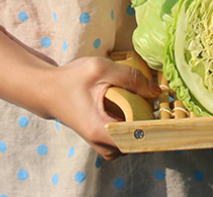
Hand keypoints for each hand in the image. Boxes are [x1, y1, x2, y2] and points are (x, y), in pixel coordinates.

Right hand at [41, 56, 160, 159]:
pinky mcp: (102, 138)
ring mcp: (101, 143)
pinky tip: (136, 106)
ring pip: (132, 142)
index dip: (154, 128)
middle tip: (158, 104)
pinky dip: (133, 125)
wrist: (48, 90)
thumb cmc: (72, 79)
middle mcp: (101, 143)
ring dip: (142, 125)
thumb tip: (156, 91)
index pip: (136, 141)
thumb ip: (130, 78)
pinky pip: (125, 137)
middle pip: (137, 144)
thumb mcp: (101, 69)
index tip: (164, 113)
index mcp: (100, 130)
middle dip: (151, 125)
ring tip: (147, 104)